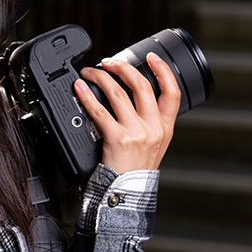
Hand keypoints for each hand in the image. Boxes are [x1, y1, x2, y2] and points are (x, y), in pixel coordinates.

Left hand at [73, 53, 179, 173]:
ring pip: (118, 93)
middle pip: (141, 85)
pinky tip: (79, 88)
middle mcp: (153, 128)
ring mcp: (136, 133)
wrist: (127, 195)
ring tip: (90, 72)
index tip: (152, 57)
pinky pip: (99, 111)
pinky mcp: (117, 139)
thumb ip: (149, 122)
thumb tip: (132, 95)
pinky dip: (86, 96)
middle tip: (108, 61)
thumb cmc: (135, 170)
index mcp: (165, 127)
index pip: (173, 93)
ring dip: (101, 77)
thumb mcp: (154, 145)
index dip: (164, 71)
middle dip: (122, 67)